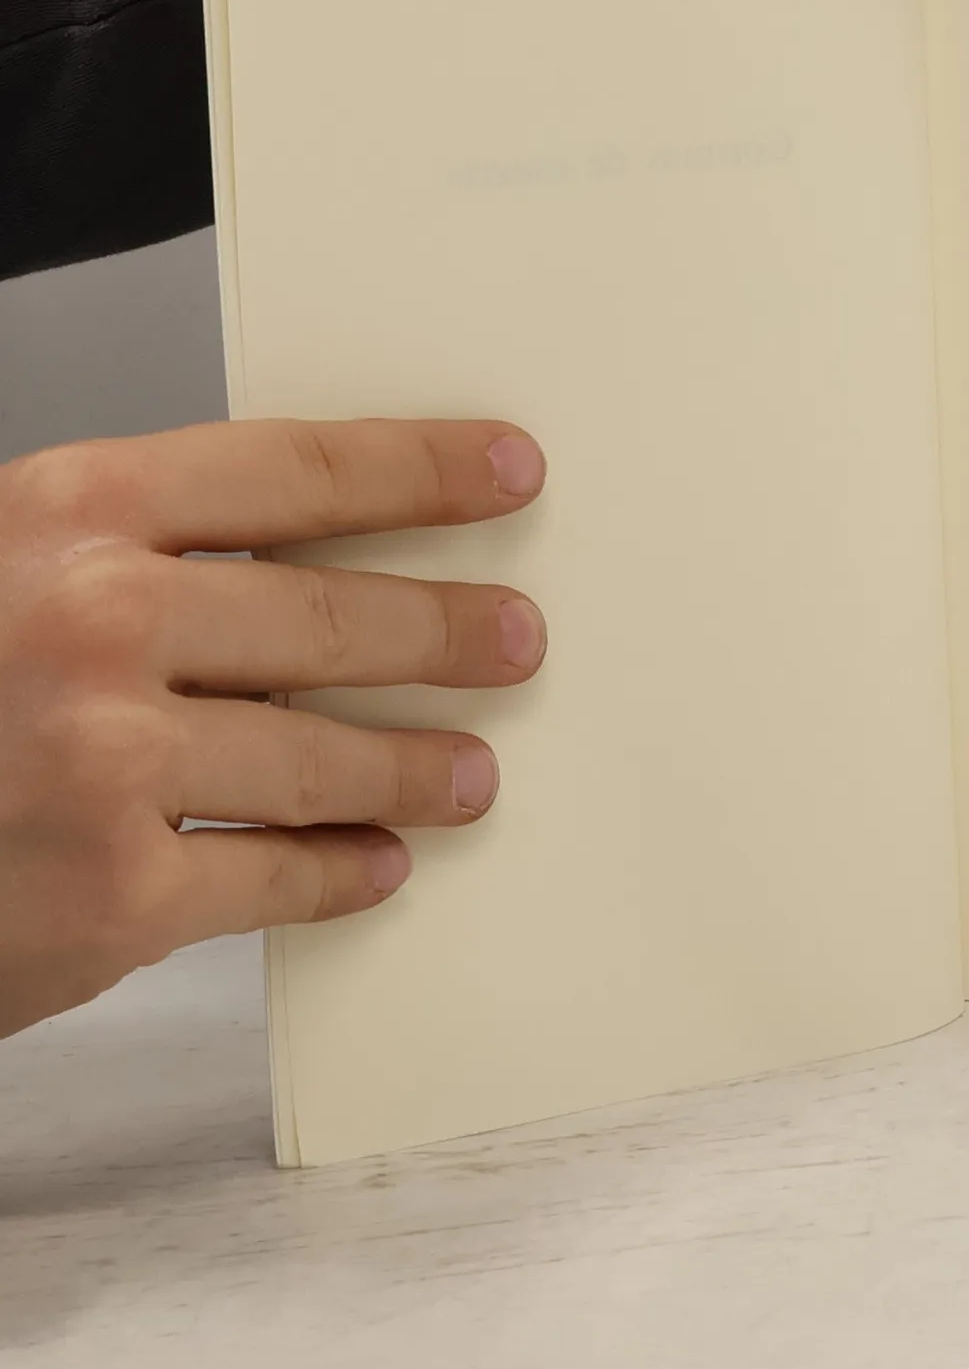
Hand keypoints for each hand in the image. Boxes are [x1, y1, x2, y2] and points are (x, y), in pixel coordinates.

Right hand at [0, 420, 547, 1038]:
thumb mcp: (0, 567)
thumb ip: (134, 552)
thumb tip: (315, 557)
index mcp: (65, 514)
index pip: (298, 469)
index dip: (423, 467)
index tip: (509, 471)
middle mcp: (95, 624)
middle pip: (338, 618)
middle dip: (450, 631)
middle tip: (517, 638)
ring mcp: (106, 766)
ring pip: (328, 759)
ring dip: (419, 768)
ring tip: (471, 773)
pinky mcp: (109, 900)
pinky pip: (277, 881)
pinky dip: (340, 875)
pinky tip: (374, 867)